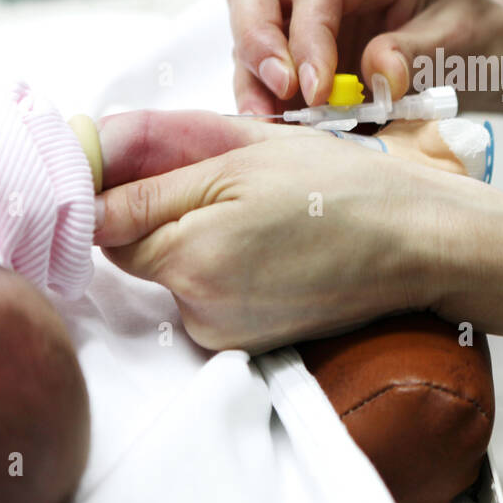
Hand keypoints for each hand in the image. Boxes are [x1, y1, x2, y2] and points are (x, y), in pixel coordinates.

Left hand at [93, 110, 502, 352]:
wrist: (414, 242)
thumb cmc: (339, 187)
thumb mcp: (243, 156)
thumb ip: (155, 173)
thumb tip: (87, 179)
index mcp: (189, 255)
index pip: (104, 224)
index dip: (120, 188)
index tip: (151, 165)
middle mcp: (197, 308)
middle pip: (136, 252)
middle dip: (165, 213)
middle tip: (226, 182)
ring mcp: (222, 333)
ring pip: (171, 275)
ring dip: (193, 242)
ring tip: (259, 215)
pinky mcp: (245, 345)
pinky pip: (203, 300)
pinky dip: (220, 272)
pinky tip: (269, 249)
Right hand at [226, 0, 502, 113]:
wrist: (493, 54)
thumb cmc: (485, 39)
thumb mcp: (466, 45)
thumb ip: (418, 56)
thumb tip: (375, 75)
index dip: (308, 37)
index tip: (316, 92)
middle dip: (256, 46)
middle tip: (273, 101)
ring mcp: (319, 8)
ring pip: (254, 31)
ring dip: (257, 83)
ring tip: (276, 128)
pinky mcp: (311, 44)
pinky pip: (271, 69)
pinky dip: (275, 101)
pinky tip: (290, 133)